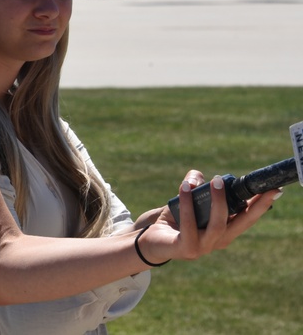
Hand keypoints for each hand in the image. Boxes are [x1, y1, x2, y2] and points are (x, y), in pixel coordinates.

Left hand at [136, 175, 280, 264]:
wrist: (152, 240)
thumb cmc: (175, 219)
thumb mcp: (187, 199)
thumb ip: (194, 184)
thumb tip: (197, 177)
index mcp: (225, 230)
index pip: (247, 217)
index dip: (261, 205)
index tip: (273, 190)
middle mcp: (219, 240)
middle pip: (241, 224)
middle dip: (253, 206)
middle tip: (257, 187)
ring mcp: (203, 246)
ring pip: (217, 224)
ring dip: (218, 201)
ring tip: (215, 181)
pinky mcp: (186, 248)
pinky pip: (189, 226)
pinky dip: (188, 204)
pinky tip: (184, 188)